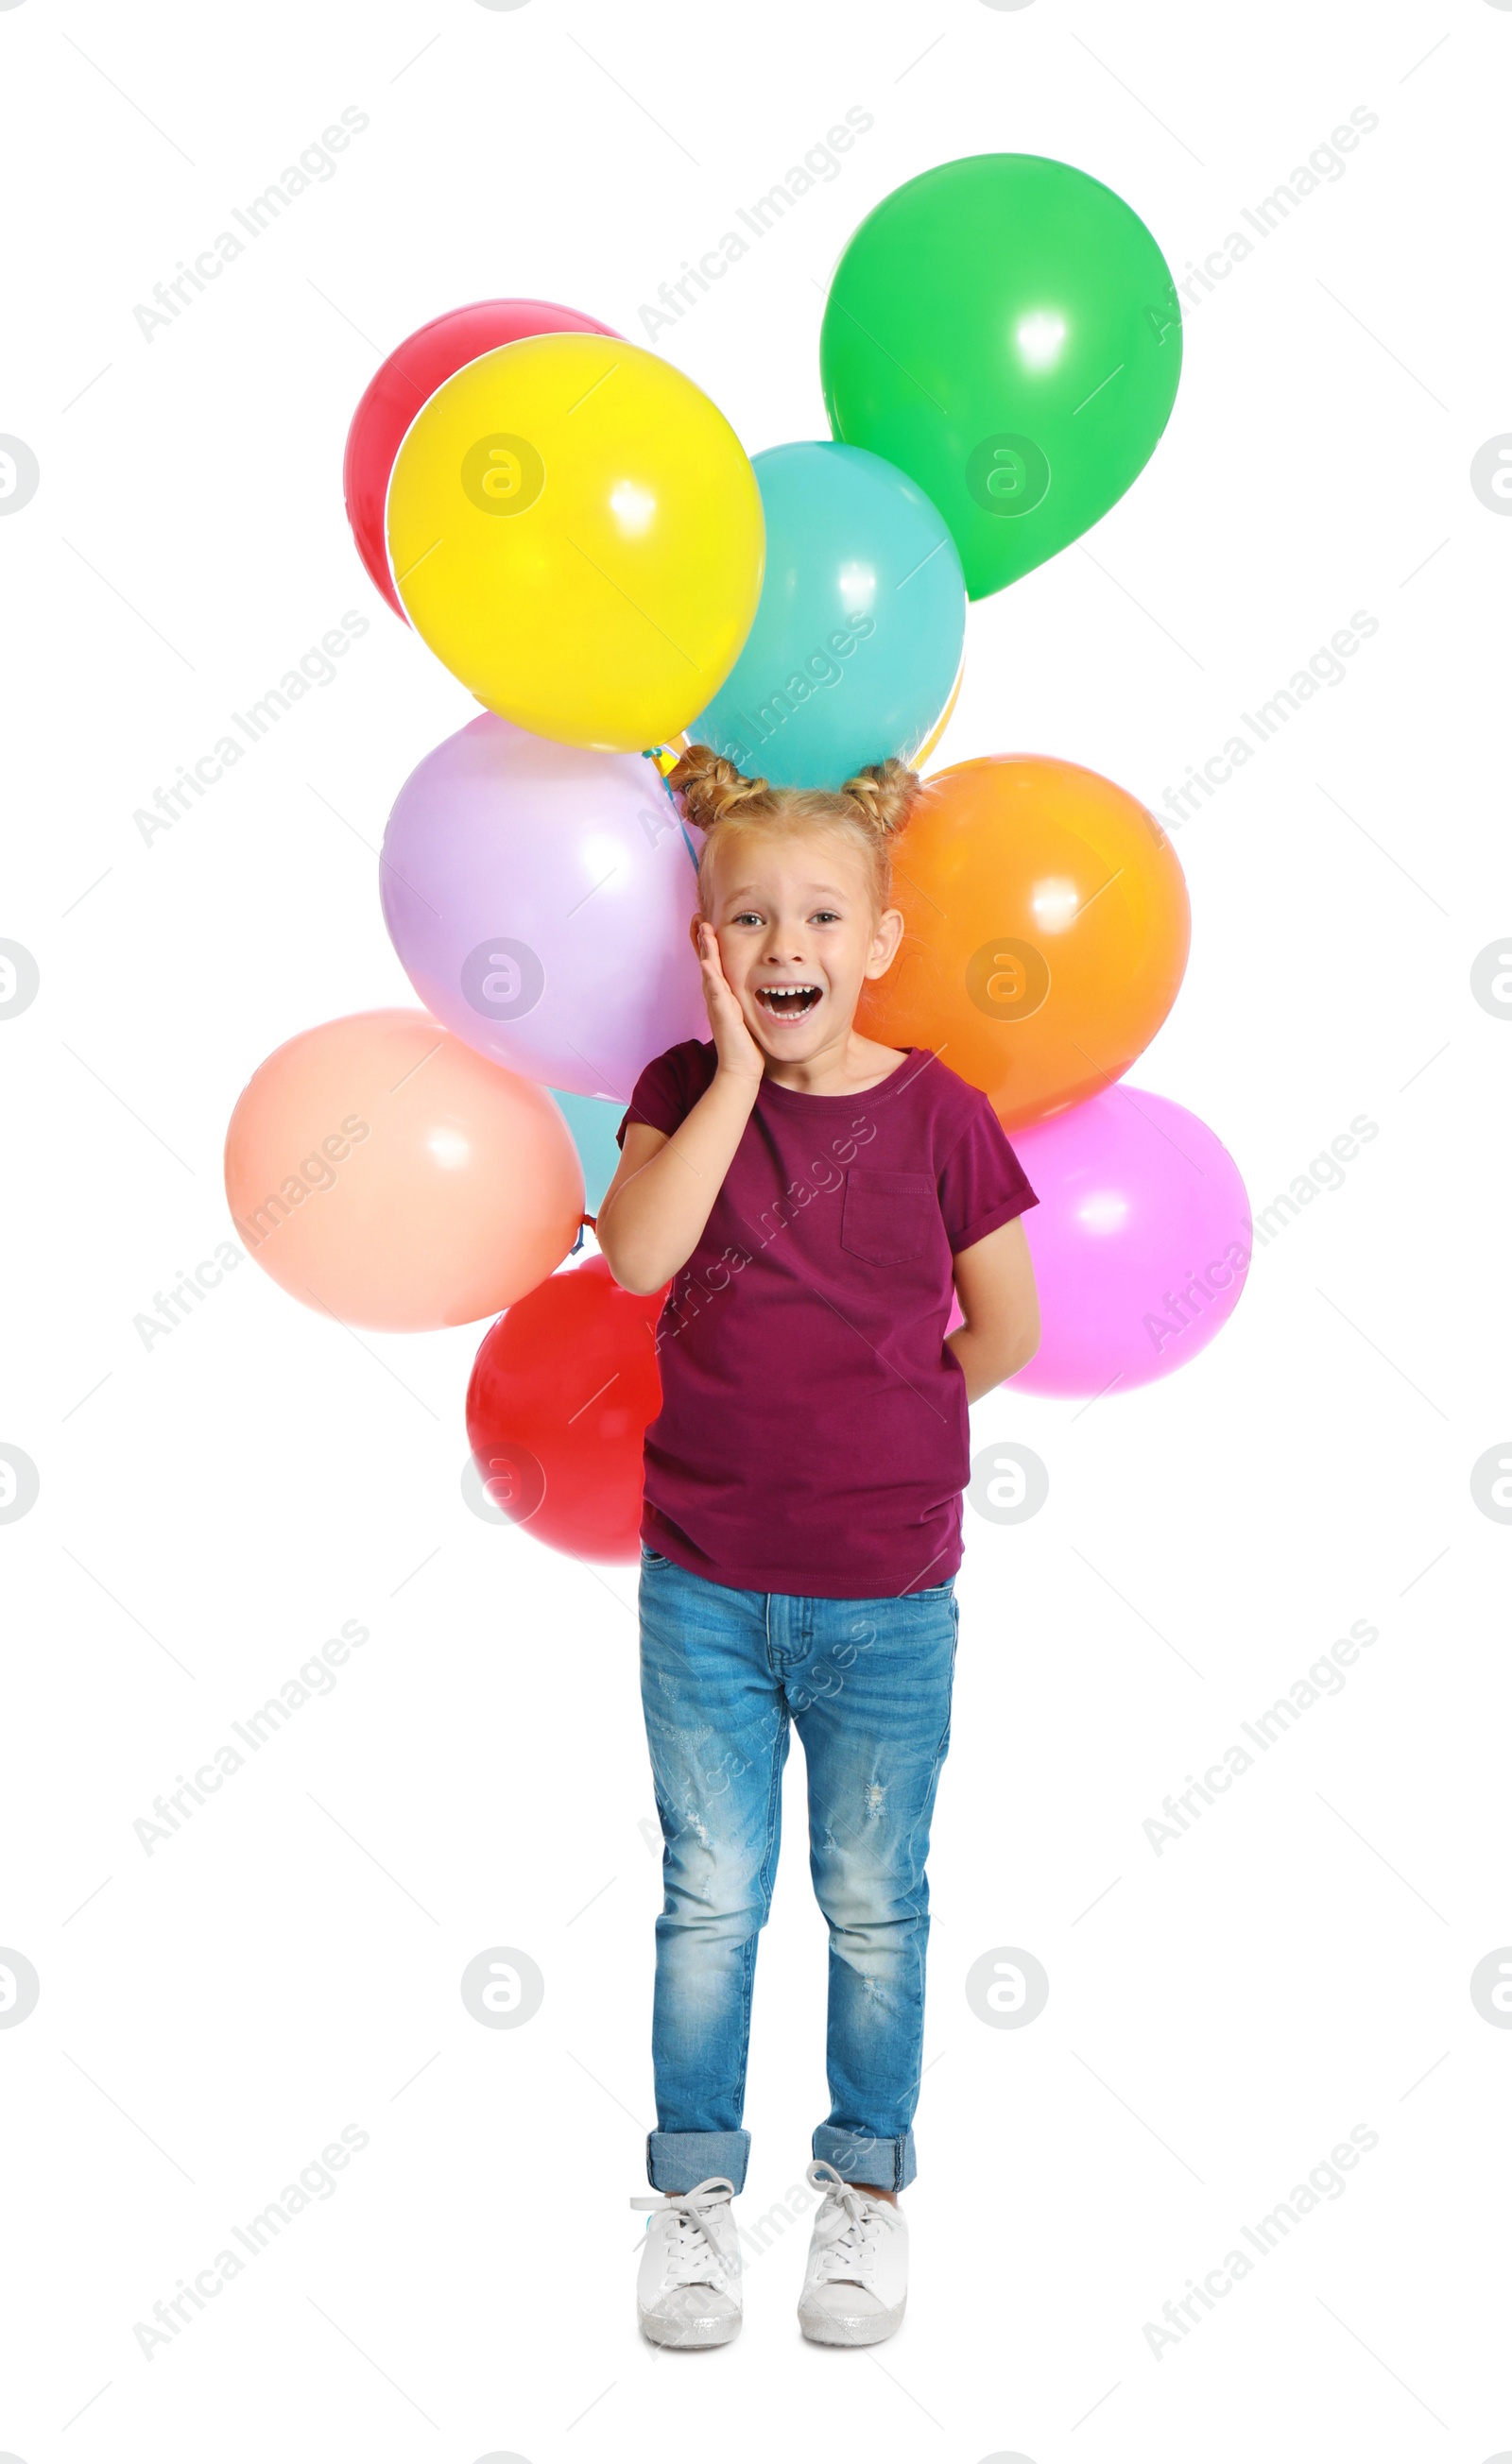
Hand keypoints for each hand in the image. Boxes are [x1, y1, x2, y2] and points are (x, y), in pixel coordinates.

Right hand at [695, 920, 763, 1082]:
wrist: (741, 1069)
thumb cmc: (745, 1044)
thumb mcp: (744, 1013)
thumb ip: (743, 998)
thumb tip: (756, 985)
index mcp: (722, 995)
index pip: (712, 963)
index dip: (707, 944)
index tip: (704, 922)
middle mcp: (716, 997)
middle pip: (706, 961)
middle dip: (701, 939)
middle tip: (698, 917)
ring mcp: (718, 1005)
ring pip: (709, 972)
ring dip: (705, 951)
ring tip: (702, 930)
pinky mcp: (723, 1016)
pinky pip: (716, 993)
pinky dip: (711, 978)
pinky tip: (708, 964)